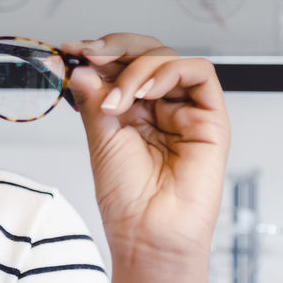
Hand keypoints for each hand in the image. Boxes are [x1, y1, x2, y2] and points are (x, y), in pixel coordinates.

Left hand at [59, 33, 229, 268]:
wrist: (148, 234)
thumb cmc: (127, 199)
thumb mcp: (100, 137)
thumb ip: (93, 97)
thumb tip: (80, 66)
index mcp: (133, 110)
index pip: (121, 65)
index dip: (99, 52)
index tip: (72, 50)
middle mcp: (161, 106)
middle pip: (147, 53)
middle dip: (116, 47)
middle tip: (91, 54)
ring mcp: (186, 110)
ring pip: (169, 58)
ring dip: (137, 68)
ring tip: (118, 98)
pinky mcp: (211, 118)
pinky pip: (199, 73)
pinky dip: (169, 72)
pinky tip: (146, 91)